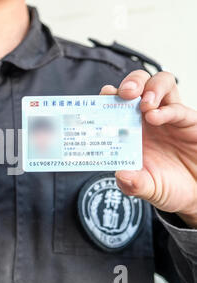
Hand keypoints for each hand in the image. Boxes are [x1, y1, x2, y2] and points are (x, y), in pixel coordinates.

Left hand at [100, 70, 196, 226]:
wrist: (195, 192)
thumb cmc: (167, 186)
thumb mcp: (147, 189)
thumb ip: (133, 184)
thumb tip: (120, 175)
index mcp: (129, 128)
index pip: (116, 103)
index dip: (107, 97)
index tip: (100, 99)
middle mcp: (147, 117)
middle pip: (138, 84)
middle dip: (130, 83)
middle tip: (125, 93)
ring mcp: (168, 116)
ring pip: (161, 83)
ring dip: (150, 88)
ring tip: (145, 104)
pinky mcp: (188, 122)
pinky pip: (178, 108)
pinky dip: (166, 110)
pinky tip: (156, 117)